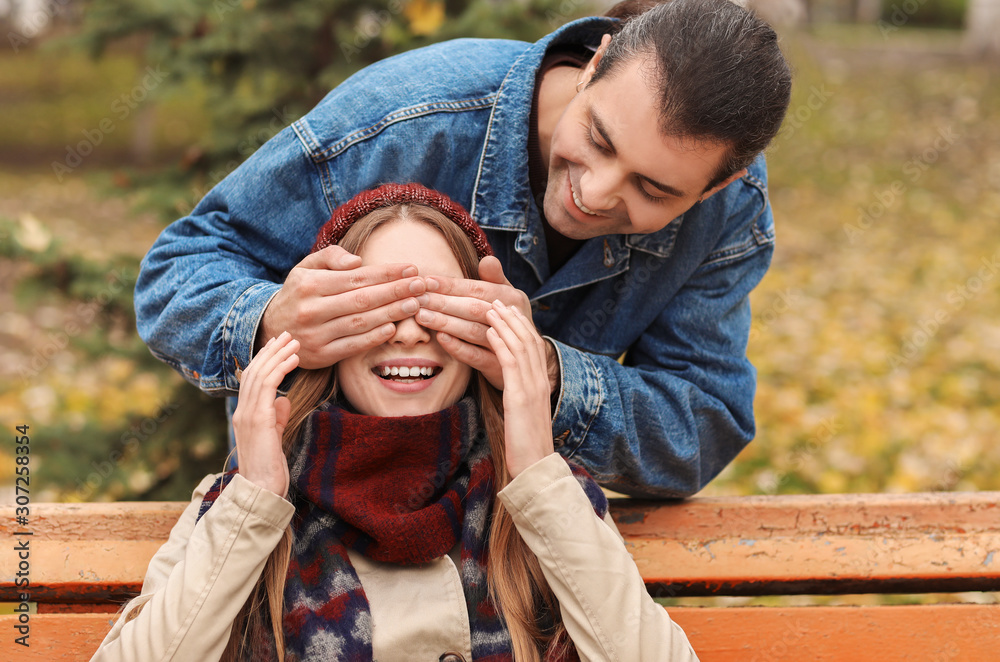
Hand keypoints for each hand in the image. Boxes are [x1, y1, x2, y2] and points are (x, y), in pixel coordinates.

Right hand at [233, 331, 299, 496]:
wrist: (261, 491)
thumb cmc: (269, 469)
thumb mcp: (274, 437)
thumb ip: (276, 417)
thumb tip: (284, 400)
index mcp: (245, 415)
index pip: (252, 380)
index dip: (264, 360)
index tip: (278, 346)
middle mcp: (242, 412)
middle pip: (254, 372)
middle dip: (271, 351)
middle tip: (287, 335)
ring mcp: (247, 415)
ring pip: (259, 374)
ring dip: (278, 355)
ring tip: (294, 342)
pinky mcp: (257, 419)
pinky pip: (268, 385)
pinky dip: (280, 368)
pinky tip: (294, 359)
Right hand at [258, 245, 425, 368]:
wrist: (270, 329)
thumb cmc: (298, 293)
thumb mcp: (305, 267)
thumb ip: (331, 257)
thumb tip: (358, 261)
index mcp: (309, 284)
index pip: (356, 277)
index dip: (386, 273)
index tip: (411, 269)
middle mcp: (311, 309)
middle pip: (362, 299)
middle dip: (396, 291)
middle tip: (422, 285)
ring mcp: (315, 334)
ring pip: (360, 322)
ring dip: (391, 313)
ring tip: (415, 304)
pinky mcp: (320, 355)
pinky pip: (352, 346)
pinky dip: (374, 337)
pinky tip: (393, 327)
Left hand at [417, 256, 557, 390]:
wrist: (526, 355)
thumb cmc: (506, 318)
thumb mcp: (506, 295)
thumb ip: (494, 278)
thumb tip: (488, 260)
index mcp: (511, 298)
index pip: (477, 289)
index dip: (451, 285)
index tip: (427, 281)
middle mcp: (509, 319)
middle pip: (473, 309)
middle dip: (443, 303)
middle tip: (418, 299)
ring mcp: (504, 344)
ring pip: (473, 331)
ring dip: (446, 323)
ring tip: (421, 316)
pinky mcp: (497, 366)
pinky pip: (475, 356)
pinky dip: (457, 347)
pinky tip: (440, 338)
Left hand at [484, 300, 554, 477]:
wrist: (536, 468)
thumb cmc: (526, 447)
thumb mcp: (522, 418)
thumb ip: (519, 401)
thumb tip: (512, 396)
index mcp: (541, 385)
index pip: (534, 347)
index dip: (521, 326)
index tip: (508, 310)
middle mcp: (540, 381)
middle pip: (528, 339)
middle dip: (512, 317)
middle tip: (497, 300)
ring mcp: (532, 387)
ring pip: (520, 345)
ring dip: (504, 323)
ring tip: (489, 307)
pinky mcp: (521, 396)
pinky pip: (510, 361)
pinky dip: (500, 342)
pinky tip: (489, 331)